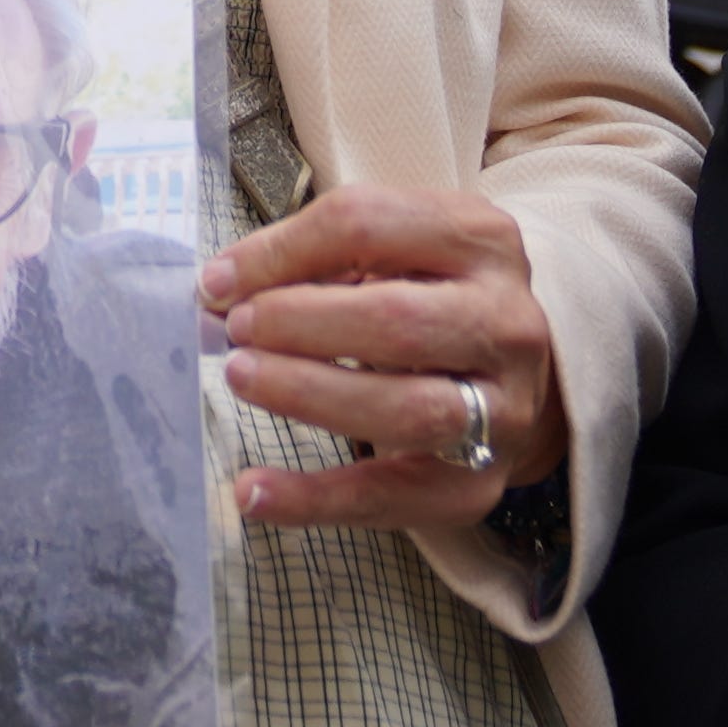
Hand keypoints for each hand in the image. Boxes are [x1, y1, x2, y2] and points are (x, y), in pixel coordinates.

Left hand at [204, 182, 562, 528]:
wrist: (509, 374)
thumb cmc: (428, 297)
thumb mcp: (393, 251)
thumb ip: (315, 259)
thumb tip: (221, 287)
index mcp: (480, 240)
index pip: (370, 227)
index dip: (282, 252)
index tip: (219, 282)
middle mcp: (506, 322)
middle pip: (396, 320)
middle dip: (300, 323)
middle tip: (237, 330)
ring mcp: (503, 408)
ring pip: (407, 409)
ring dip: (309, 394)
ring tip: (243, 378)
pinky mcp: (478, 482)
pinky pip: (389, 496)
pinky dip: (313, 499)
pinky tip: (252, 491)